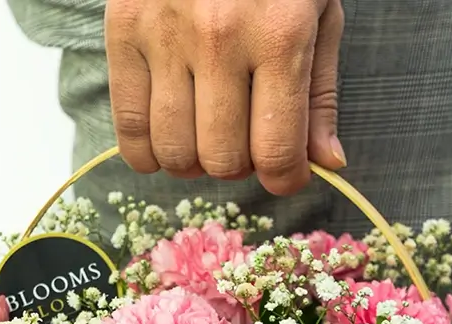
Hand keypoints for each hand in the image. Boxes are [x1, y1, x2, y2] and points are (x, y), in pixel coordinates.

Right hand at [104, 0, 345, 195]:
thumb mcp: (317, 12)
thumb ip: (320, 93)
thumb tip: (328, 163)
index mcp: (280, 35)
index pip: (277, 154)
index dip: (285, 178)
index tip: (285, 171)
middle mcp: (220, 38)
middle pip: (223, 160)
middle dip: (240, 164)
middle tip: (244, 137)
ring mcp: (165, 34)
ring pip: (176, 154)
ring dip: (195, 160)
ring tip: (205, 131)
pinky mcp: (123, 29)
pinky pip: (129, 130)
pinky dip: (148, 152)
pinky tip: (168, 133)